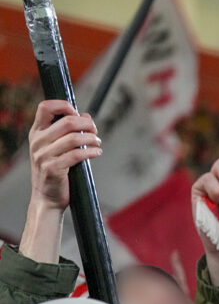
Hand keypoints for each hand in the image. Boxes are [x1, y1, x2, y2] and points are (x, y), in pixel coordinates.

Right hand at [19, 100, 101, 262]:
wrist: (48, 198)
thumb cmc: (56, 170)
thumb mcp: (58, 148)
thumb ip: (69, 131)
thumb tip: (86, 115)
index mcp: (36, 133)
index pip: (45, 107)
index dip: (64, 105)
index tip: (78, 113)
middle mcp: (37, 142)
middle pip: (67, 121)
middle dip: (87, 124)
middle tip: (95, 131)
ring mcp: (43, 156)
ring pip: (75, 138)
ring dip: (92, 138)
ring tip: (98, 142)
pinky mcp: (53, 168)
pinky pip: (78, 154)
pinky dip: (92, 151)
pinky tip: (97, 152)